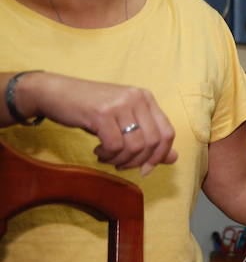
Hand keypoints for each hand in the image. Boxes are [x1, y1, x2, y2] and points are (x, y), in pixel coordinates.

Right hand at [19, 72, 177, 175]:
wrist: (54, 92)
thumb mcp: (123, 121)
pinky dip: (108, 155)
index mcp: (146, 98)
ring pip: (135, 146)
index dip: (160, 155)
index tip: (145, 169)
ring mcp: (120, 104)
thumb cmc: (90, 109)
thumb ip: (148, 138)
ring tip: (107, 157)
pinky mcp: (102, 112)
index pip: (168, 133)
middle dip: (138, 161)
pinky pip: (115, 145)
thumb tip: (174, 159)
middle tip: (121, 164)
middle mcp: (137, 98)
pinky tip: (98, 151)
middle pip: (153, 142)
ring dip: (120, 159)